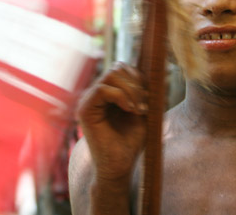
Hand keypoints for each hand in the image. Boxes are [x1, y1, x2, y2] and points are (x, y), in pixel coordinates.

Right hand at [77, 62, 147, 182]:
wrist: (119, 167)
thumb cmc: (130, 143)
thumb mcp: (142, 113)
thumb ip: (142, 93)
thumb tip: (151, 71)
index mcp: (108, 93)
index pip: (121, 68)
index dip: (138, 77)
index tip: (148, 98)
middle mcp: (96, 94)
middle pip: (116, 68)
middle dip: (135, 83)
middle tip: (144, 105)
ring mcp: (89, 100)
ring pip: (110, 74)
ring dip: (131, 90)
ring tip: (138, 109)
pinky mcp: (85, 109)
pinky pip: (102, 89)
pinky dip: (121, 96)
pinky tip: (130, 110)